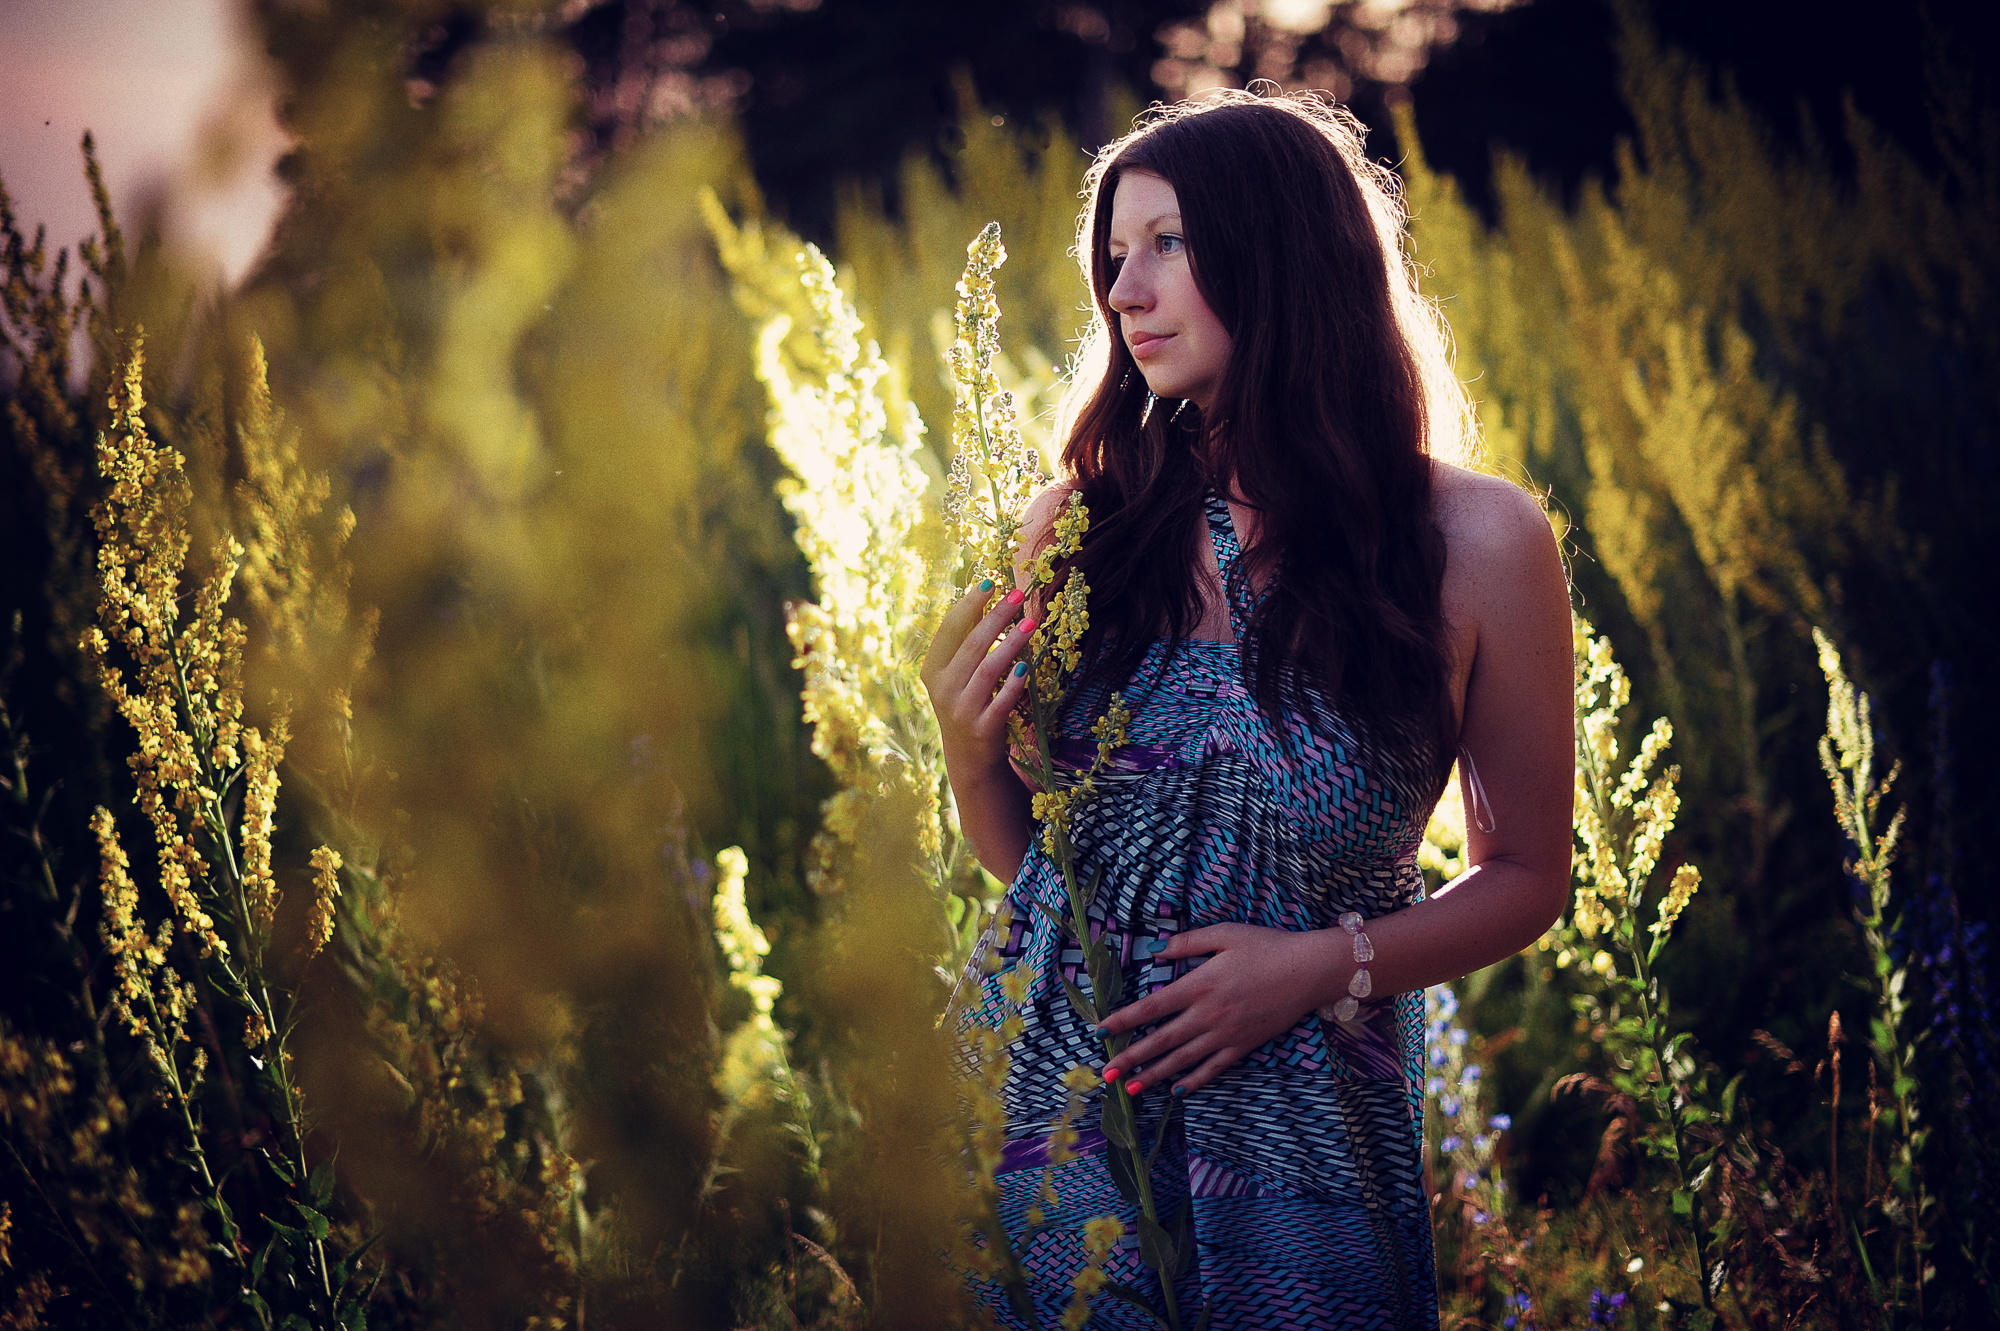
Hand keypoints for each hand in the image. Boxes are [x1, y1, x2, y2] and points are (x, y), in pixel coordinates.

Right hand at [920, 581, 1036, 771]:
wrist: (968, 756)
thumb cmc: (966, 701)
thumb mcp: (957, 673)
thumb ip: (967, 639)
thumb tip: (985, 596)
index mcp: (932, 669)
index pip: (950, 629)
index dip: (970, 604)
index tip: (991, 581)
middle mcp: (942, 689)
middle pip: (972, 645)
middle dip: (997, 617)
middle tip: (1019, 595)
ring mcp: (960, 710)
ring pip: (988, 670)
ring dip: (1011, 645)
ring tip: (1031, 624)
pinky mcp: (981, 729)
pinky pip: (1001, 702)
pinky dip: (1014, 685)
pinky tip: (1027, 668)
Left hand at [1097, 923, 1341, 1095]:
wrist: (1309, 970)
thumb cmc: (1266, 946)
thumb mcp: (1224, 933)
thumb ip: (1186, 943)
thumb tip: (1154, 951)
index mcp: (1199, 985)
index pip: (1151, 1007)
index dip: (1123, 1020)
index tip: (1100, 1031)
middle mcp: (1208, 1015)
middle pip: (1161, 1041)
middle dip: (1130, 1059)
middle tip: (1106, 1074)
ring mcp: (1226, 1034)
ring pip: (1182, 1060)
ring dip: (1153, 1076)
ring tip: (1130, 1090)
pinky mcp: (1243, 1046)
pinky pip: (1213, 1069)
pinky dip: (1194, 1082)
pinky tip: (1176, 1092)